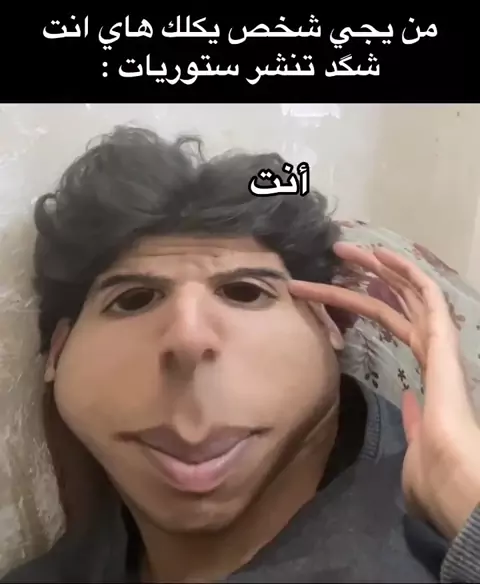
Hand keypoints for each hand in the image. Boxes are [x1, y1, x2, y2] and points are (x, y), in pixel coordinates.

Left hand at [288, 242, 479, 539]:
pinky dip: (406, 271)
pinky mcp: (443, 338)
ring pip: (404, 292)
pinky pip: (426, 294)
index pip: (386, 323)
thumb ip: (411, 415)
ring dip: (375, 267)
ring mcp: (437, 341)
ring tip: (343, 249)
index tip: (330, 292)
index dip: (357, 304)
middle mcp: (430, 348)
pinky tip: (381, 255)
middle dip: (363, 276)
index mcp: (424, 368)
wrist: (451, 478)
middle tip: (335, 256)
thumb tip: (408, 399)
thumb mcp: (415, 438)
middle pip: (391, 301)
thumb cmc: (434, 470)